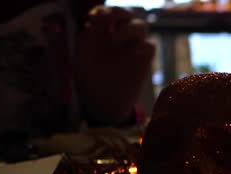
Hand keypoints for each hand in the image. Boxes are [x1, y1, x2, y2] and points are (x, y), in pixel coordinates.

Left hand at [75, 6, 154, 124]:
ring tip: (114, 40)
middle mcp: (119, 38)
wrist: (103, 105)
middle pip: (127, 14)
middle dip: (119, 12)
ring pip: (141, 26)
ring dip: (128, 28)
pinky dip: (142, 45)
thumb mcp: (81, 60)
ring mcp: (133, 49)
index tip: (95, 18)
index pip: (109, 13)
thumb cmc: (89, 83)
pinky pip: (149, 46)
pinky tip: (130, 54)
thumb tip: (91, 23)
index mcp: (103, 34)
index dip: (104, 11)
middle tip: (108, 20)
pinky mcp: (144, 62)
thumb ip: (85, 41)